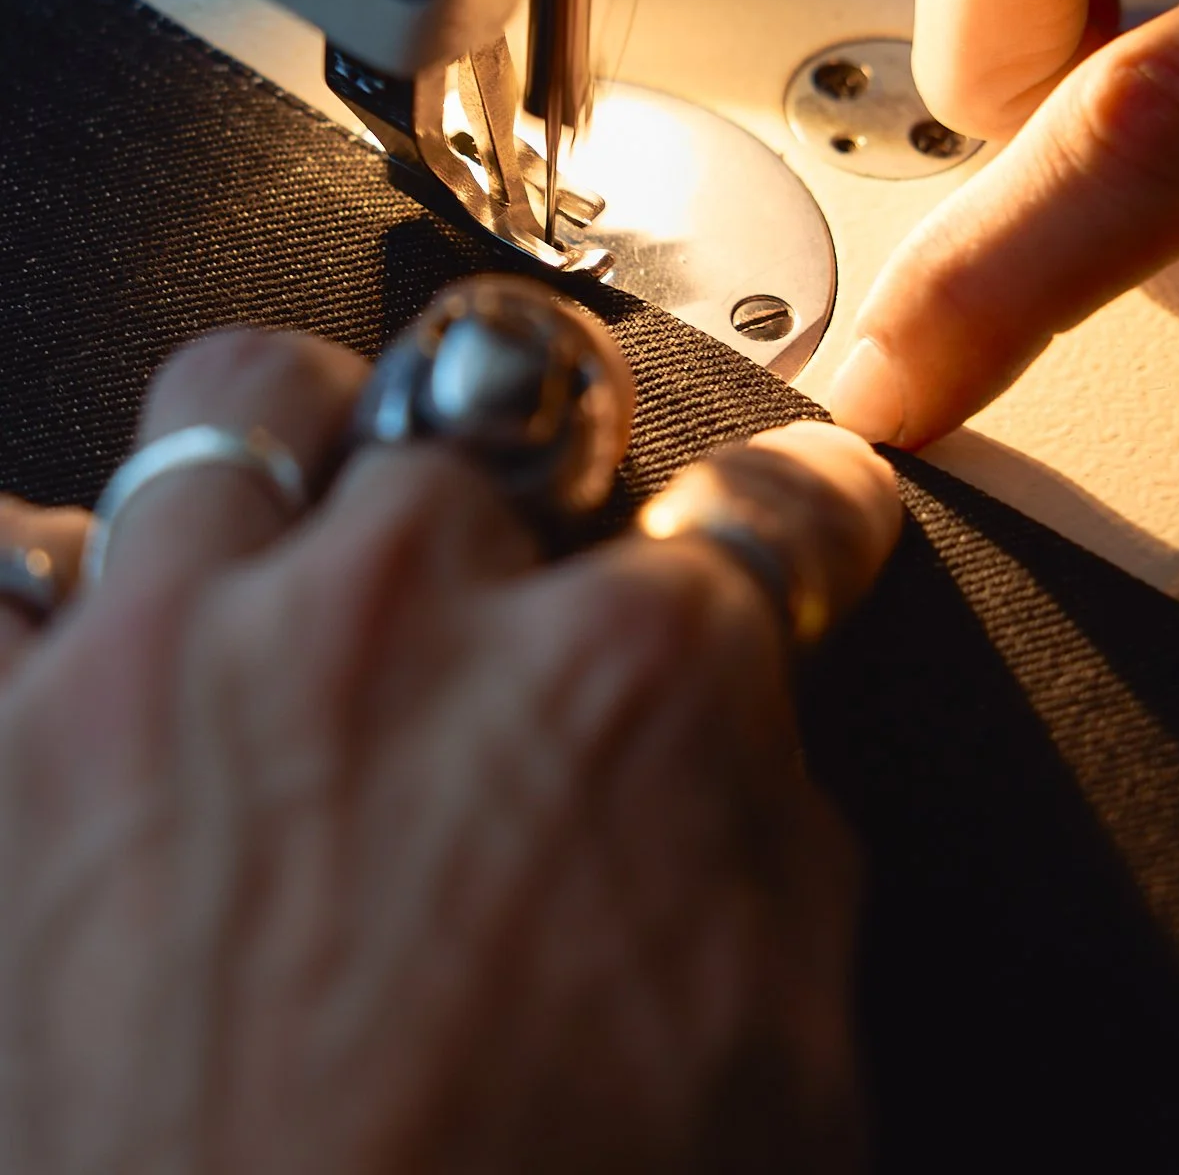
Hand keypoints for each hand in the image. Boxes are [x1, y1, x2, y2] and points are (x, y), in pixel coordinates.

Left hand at [0, 321, 899, 1173]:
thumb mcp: (770, 1089)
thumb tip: (746, 755)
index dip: (795, 512)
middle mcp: (411, 614)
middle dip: (525, 459)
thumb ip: (771, 864)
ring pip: (246, 394)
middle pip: (501, 397)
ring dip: (285, 451)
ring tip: (287, 535)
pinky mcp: (6, 734)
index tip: (785, 512)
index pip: (770, 518)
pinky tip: (77, 653)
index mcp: (638, 693)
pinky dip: (44, 596)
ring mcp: (189, 649)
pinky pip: (4, 563)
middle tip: (500, 538)